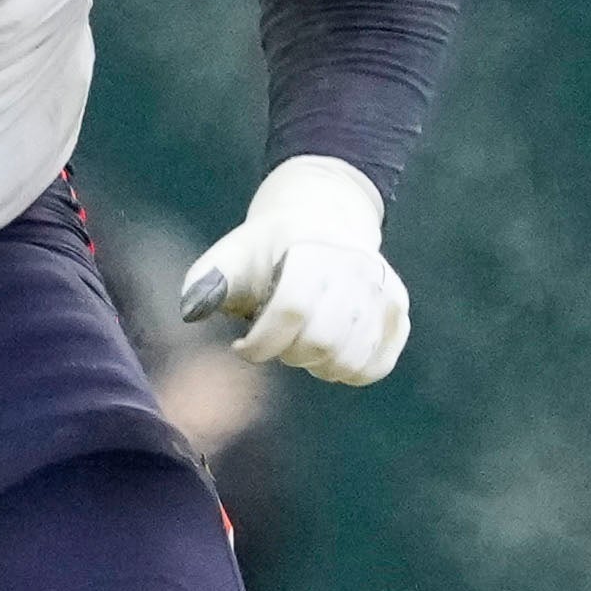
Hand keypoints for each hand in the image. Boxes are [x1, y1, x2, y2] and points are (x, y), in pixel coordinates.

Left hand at [179, 154, 410, 386]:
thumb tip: (191, 311)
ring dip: (316, 365)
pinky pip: (375, 367)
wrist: (323, 219)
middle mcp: (357, 268)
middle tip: (277, 341)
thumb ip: (206, 279)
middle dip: (287, 354)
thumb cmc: (269, 248)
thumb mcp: (232, 253)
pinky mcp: (399, 312)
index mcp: (313, 249)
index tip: (242, 346)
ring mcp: (384, 291)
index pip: (292, 309)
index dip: (261, 342)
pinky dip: (348, 371)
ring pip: (349, 360)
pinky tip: (328, 353)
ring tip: (302, 343)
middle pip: (321, 342)